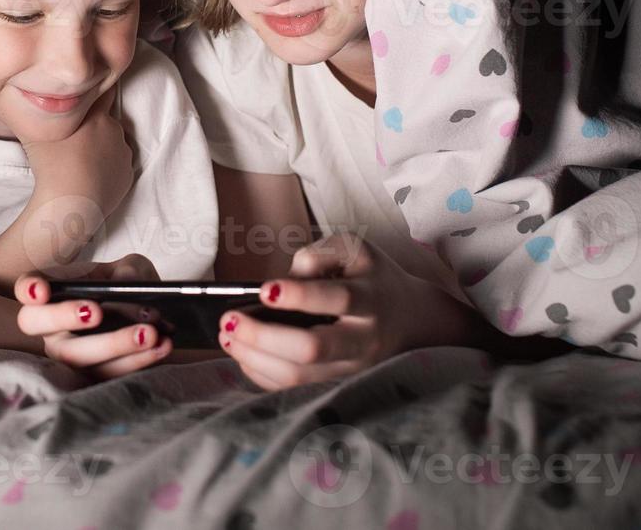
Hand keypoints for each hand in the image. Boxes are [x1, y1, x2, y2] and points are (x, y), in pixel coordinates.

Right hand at [14, 253, 171, 378]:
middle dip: (64, 317)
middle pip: (39, 325)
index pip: (28, 289)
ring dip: (115, 345)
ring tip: (149, 333)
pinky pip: (109, 376)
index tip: (41, 290)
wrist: (151, 313)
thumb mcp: (131, 269)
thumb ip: (129, 274)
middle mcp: (52, 328)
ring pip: (78, 357)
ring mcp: (70, 355)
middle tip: (97, 311)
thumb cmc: (128, 285)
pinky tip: (162, 346)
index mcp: (53, 292)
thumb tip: (135, 297)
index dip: (29, 290)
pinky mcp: (94, 377)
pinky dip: (139, 361)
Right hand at [20, 86, 133, 214]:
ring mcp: (123, 154)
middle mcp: (114, 130)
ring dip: (102, 147)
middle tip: (76, 138)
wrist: (71, 202)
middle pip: (105, 121)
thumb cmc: (51, 165)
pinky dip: (107, 168)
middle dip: (94, 125)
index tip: (86, 96)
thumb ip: (36, 115)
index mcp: (96, 115)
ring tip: (80, 161)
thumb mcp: (34, 132)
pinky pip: (117, 166)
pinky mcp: (127, 175)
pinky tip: (89, 176)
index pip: (102, 92)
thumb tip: (27, 105)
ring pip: (112, 144)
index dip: (94, 93)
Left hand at [218, 231, 456, 390]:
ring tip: (226, 336)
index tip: (264, 289)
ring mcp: (351, 369)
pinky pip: (294, 390)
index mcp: (370, 299)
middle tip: (230, 320)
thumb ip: (319, 255)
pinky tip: (242, 354)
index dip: (298, 296)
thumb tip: (284, 278)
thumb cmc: (372, 278)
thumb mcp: (355, 251)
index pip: (336, 298)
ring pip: (299, 376)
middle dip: (263, 336)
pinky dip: (262, 375)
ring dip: (255, 358)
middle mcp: (363, 339)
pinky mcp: (337, 385)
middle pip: (312, 348)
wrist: (414, 320)